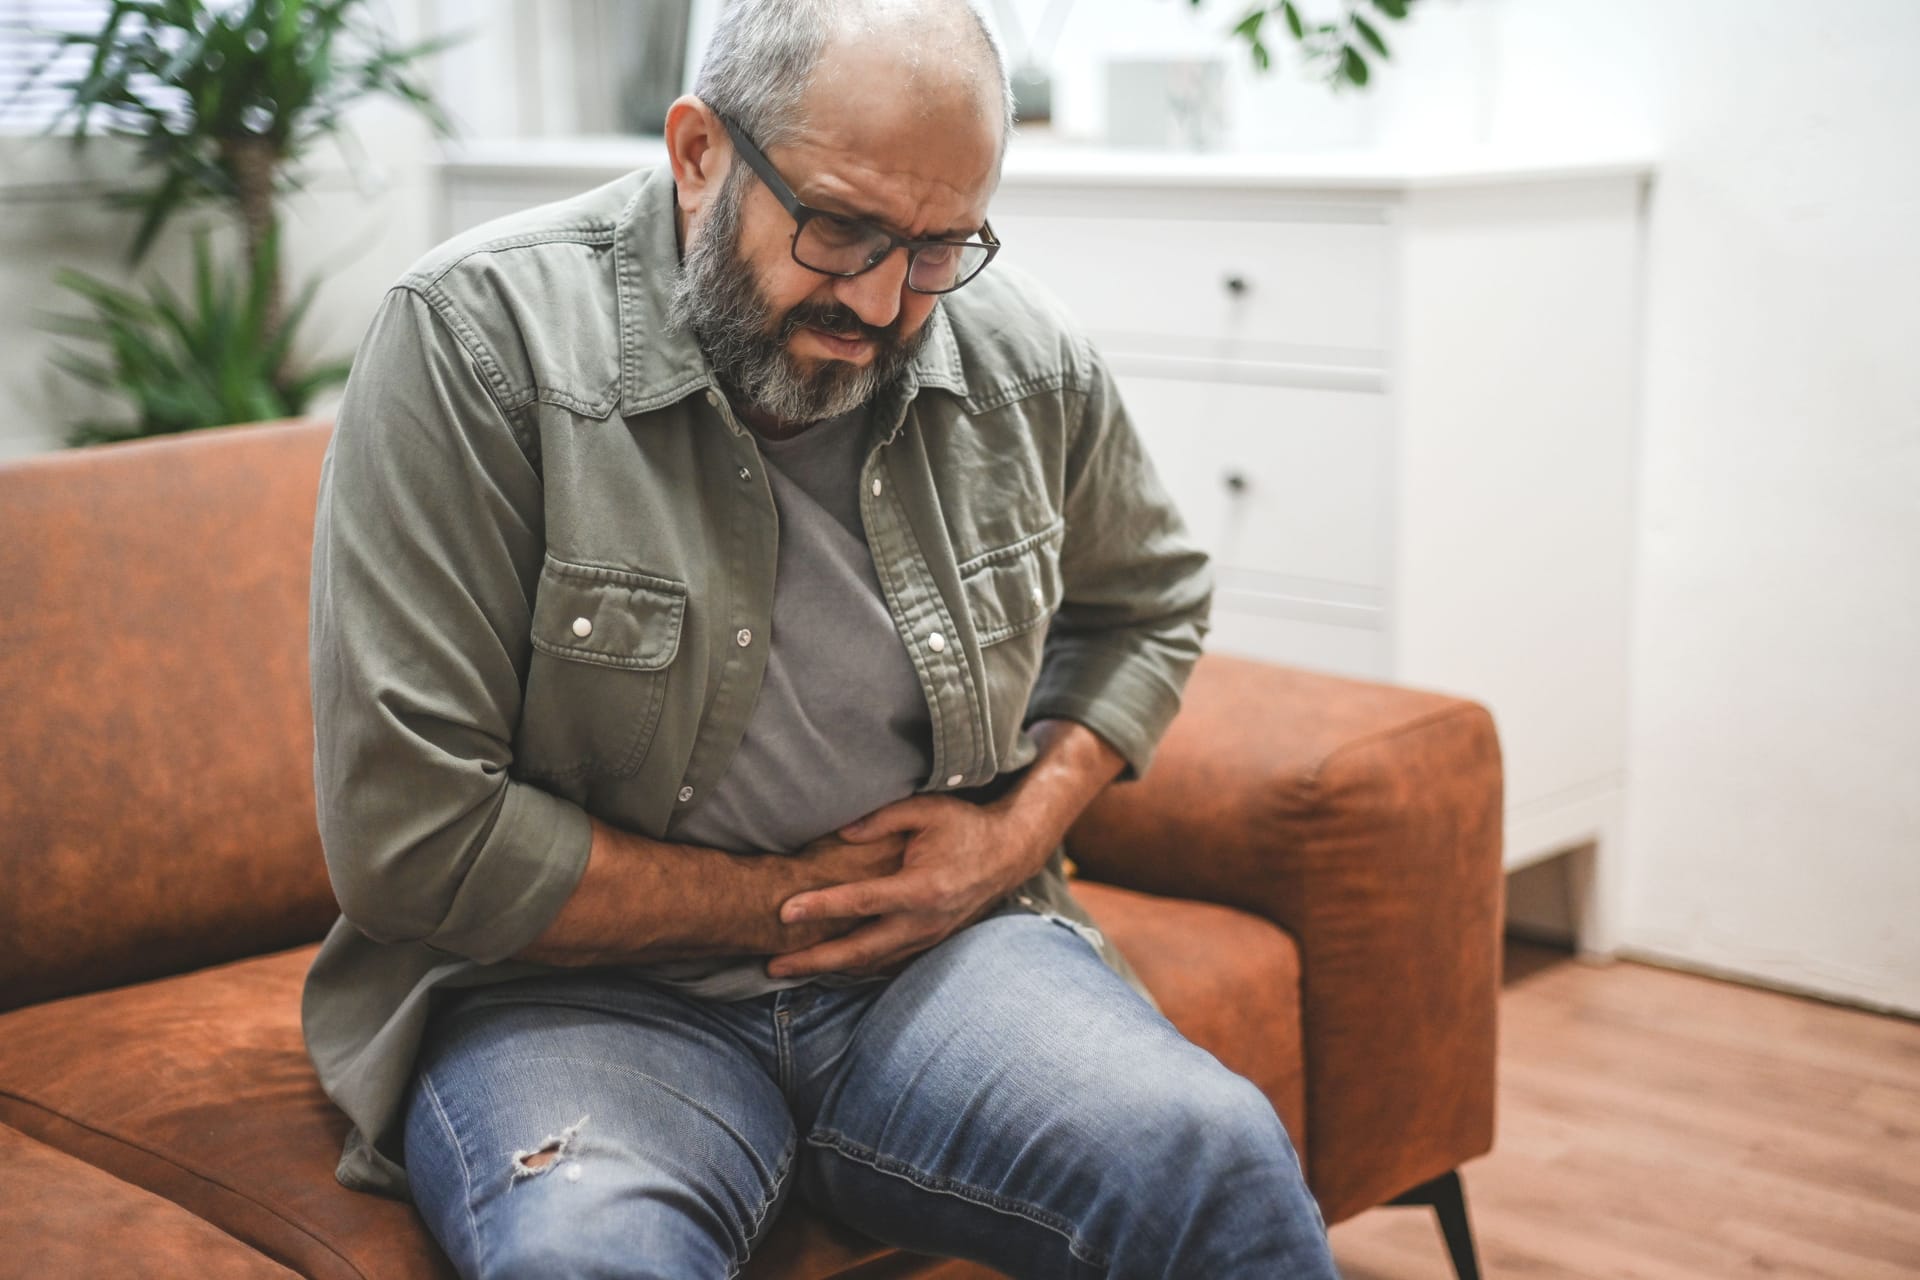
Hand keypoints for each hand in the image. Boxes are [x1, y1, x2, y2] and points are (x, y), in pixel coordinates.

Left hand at [764, 794, 1051, 979]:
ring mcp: (928, 938)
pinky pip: (887, 962)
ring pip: (871, 963)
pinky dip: (856, 967)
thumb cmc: (965, 826)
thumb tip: (840, 833)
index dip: (820, 907)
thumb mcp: (926, 809)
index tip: (784, 911)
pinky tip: (829, 967)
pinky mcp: (930, 943)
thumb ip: (880, 818)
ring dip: (829, 969)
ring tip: (790, 970)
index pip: (861, 902)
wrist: (1009, 854)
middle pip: (859, 951)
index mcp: (921, 887)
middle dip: (813, 961)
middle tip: (773, 966)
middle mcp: (923, 921)